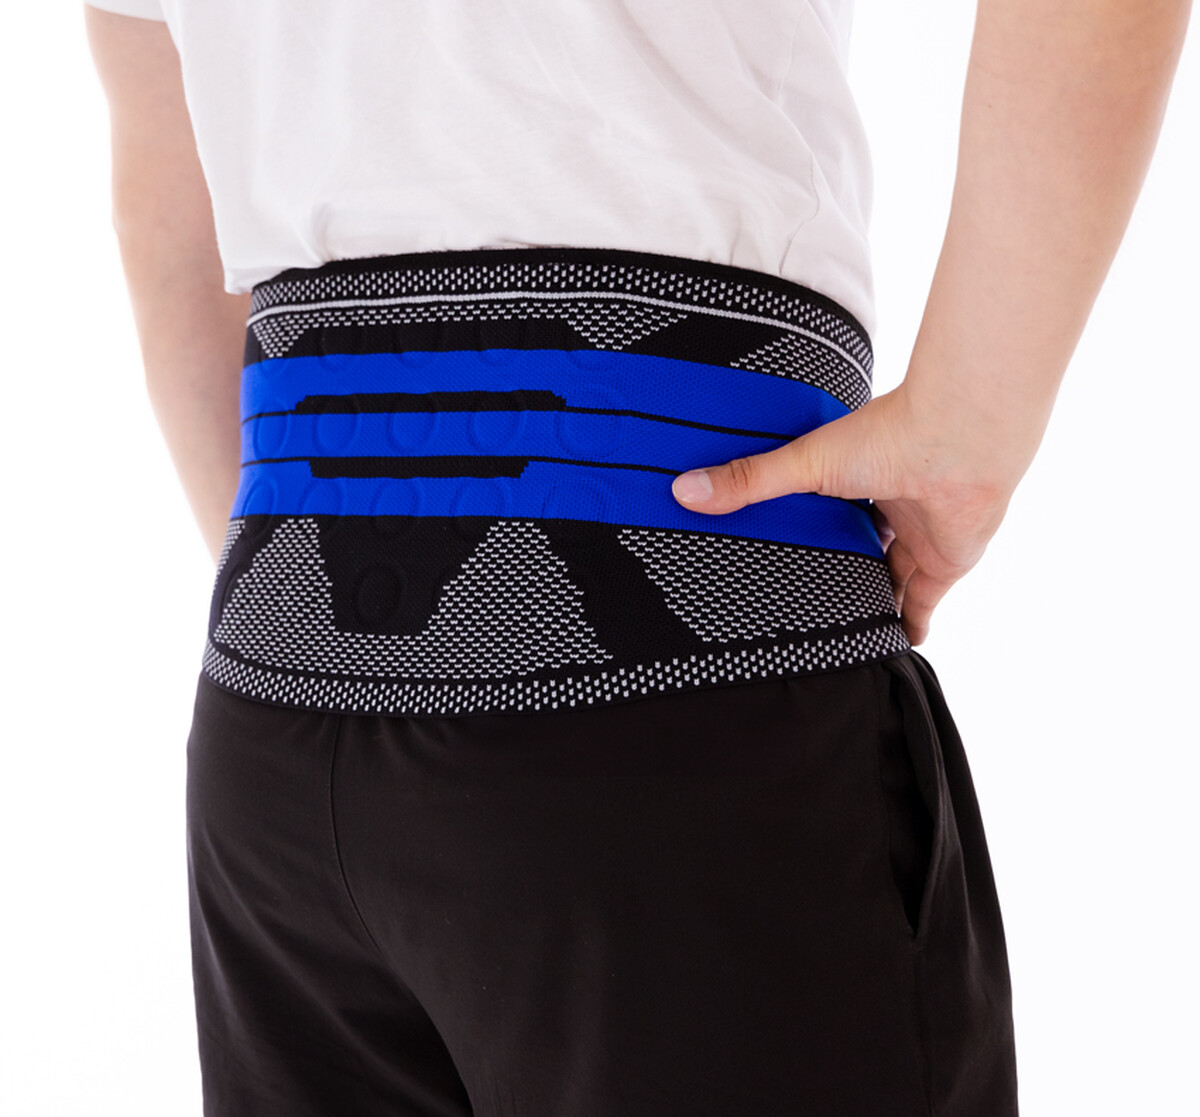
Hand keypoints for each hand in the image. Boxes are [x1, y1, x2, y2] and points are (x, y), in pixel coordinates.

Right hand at [669, 384, 1019, 645]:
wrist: (959, 443)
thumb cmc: (889, 435)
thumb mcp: (803, 463)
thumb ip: (748, 481)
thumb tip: (683, 490)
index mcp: (858, 475)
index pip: (827, 508)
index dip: (807, 530)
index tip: (777, 552)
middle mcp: (891, 505)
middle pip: (860, 546)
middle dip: (839, 568)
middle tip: (803, 598)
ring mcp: (920, 536)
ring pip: (891, 577)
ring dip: (872, 599)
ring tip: (839, 630)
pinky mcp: (944, 564)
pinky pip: (922, 603)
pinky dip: (908, 625)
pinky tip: (891, 645)